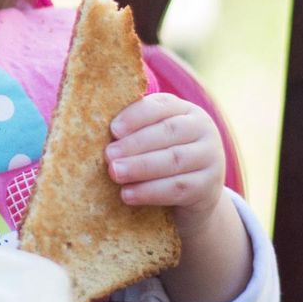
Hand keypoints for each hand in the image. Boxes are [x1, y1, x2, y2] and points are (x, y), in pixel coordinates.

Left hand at [104, 92, 225, 237]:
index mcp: (185, 110)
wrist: (196, 195)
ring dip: (140, 168)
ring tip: (114, 173)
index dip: (135, 116)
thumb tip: (91, 130)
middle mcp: (203, 130)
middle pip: (167, 132)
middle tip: (107, 156)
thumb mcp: (154, 140)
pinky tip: (128, 195)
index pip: (161, 106)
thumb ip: (133, 131)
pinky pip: (179, 188)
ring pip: (174, 160)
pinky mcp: (209, 188)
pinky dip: (150, 191)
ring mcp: (211, 158)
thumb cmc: (161, 158)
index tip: (112, 129)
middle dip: (134, 144)